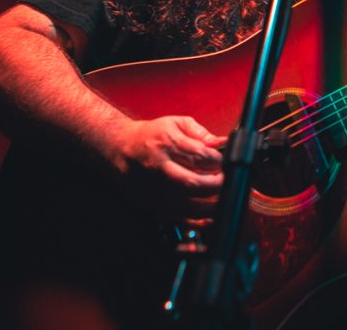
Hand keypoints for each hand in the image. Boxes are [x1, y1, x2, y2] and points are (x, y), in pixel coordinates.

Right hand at [106, 115, 226, 217]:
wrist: (119, 149)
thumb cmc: (150, 136)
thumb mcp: (175, 124)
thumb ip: (200, 133)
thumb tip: (222, 142)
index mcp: (166, 143)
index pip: (199, 154)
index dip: (218, 160)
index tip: (226, 161)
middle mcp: (159, 167)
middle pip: (191, 182)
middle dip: (215, 184)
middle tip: (227, 181)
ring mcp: (154, 189)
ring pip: (185, 204)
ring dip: (210, 205)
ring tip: (224, 199)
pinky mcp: (152, 204)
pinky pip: (177, 218)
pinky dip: (196, 221)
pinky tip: (209, 216)